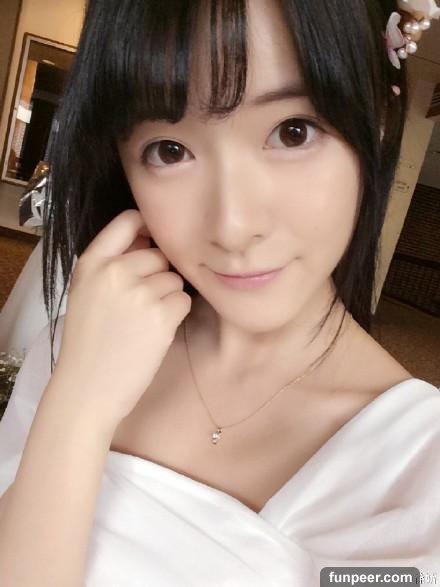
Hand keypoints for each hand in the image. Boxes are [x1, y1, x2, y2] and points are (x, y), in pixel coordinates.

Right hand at [53, 209, 191, 425]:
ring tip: (144, 322)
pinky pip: (184, 300)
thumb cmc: (88, 342)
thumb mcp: (86, 292)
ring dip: (167, 298)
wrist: (86, 388)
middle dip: (158, 276)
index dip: (147, 228)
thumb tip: (151, 238)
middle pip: (159, 255)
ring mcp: (139, 292)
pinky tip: (155, 332)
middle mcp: (115, 271)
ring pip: (174, 279)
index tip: (151, 242)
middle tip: (141, 304)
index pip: (129, 220)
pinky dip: (176, 315)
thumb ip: (112, 263)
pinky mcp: (161, 315)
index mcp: (92, 263)